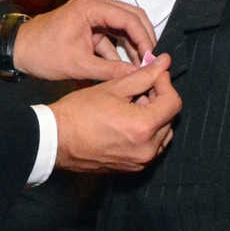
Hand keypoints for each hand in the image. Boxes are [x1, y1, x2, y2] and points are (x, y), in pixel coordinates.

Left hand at [3, 0, 158, 82]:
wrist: (17, 51)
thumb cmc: (42, 53)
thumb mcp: (78, 65)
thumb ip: (110, 71)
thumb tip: (139, 75)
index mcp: (91, 7)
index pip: (130, 19)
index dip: (145, 39)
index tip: (152, 59)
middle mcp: (94, 7)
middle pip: (132, 19)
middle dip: (143, 40)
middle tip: (152, 62)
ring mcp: (92, 16)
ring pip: (123, 28)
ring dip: (132, 47)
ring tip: (141, 68)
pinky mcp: (89, 28)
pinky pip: (112, 37)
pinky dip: (119, 52)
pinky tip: (125, 69)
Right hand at [51, 55, 177, 172]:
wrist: (56, 139)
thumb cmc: (79, 111)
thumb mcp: (113, 88)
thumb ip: (143, 76)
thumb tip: (163, 62)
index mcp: (144, 127)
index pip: (173, 102)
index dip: (165, 84)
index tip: (154, 75)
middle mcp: (148, 149)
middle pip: (169, 119)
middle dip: (160, 100)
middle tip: (141, 88)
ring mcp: (140, 162)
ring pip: (162, 134)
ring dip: (155, 117)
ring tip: (133, 105)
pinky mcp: (132, 168)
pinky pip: (150, 148)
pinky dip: (146, 133)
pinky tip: (127, 122)